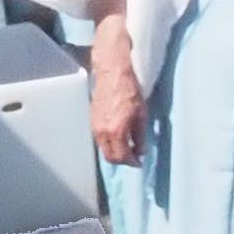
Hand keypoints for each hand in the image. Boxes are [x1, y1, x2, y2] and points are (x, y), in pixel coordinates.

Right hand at [85, 17, 146, 165]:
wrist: (112, 71)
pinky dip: (110, 143)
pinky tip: (119, 136)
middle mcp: (102, 132)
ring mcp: (95, 127)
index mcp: (116, 131)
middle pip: (110, 157)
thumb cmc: (129, 89)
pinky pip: (100, 139)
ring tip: (128, 147)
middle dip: (123, 160)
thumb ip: (141, 135)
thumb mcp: (141, 113)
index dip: (132, 162)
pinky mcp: (92, 120)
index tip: (140, 161)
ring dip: (116, 152)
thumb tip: (141, 150)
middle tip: (134, 157)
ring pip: (104, 149)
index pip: (122, 157)